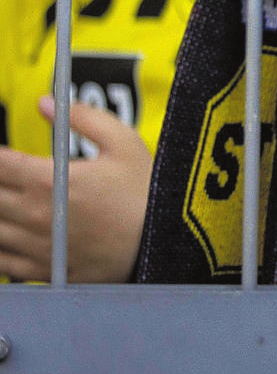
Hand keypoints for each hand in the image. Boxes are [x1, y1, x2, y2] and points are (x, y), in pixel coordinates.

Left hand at [0, 96, 152, 282]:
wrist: (164, 241)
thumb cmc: (145, 191)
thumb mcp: (124, 142)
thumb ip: (83, 118)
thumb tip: (45, 103)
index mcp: (48, 180)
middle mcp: (34, 214)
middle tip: (5, 176)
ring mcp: (35, 246)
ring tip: (7, 202)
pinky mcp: (43, 271)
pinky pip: (2, 263)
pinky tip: (7, 234)